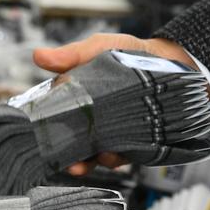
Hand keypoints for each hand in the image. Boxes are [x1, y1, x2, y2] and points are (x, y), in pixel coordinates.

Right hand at [33, 33, 197, 171]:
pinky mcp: (132, 143)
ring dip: (90, 162)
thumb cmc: (130, 53)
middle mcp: (93, 119)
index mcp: (79, 98)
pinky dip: (114, 159)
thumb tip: (40, 56)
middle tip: (69, 161)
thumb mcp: (101, 47)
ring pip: (94, 155)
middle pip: (72, 144)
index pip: (56, 117)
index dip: (47, 129)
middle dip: (68, 156)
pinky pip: (120, 157)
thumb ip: (73, 54)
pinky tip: (113, 154)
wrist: (169, 61)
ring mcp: (112, 133)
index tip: (42, 137)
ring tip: (91, 159)